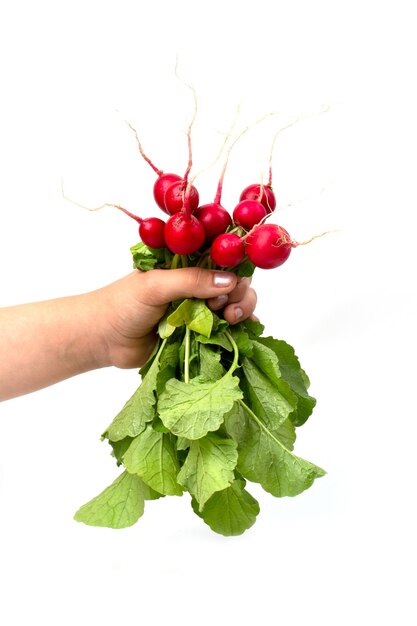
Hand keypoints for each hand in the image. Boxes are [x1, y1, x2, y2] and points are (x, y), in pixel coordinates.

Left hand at [95, 268, 256, 368]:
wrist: (103, 339)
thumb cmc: (122, 304)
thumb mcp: (155, 285)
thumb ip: (190, 280)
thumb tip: (230, 281)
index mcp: (186, 262)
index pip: (222, 255)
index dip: (235, 265)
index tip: (234, 280)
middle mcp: (196, 282)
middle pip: (234, 280)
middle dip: (237, 292)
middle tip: (223, 307)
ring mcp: (200, 308)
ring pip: (235, 303)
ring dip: (240, 309)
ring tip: (229, 319)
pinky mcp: (199, 332)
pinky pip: (228, 328)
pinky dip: (241, 328)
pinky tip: (243, 330)